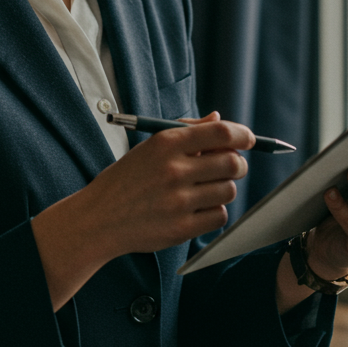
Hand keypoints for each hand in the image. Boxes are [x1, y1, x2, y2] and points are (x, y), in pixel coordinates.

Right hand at [85, 111, 252, 257]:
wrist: (99, 218)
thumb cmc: (126, 180)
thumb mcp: (149, 148)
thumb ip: (186, 131)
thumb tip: (218, 118)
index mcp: (165, 144)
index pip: (220, 132)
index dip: (242, 134)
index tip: (248, 139)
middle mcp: (173, 170)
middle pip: (232, 162)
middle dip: (238, 163)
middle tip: (231, 166)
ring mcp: (178, 201)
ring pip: (228, 190)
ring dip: (223, 188)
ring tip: (204, 189)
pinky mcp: (182, 228)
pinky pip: (219, 215)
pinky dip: (214, 211)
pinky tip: (197, 208)